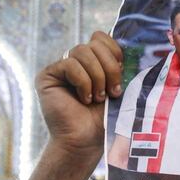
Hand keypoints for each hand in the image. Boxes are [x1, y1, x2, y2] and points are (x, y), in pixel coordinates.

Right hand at [36, 32, 122, 158]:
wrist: (86, 142)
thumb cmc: (104, 119)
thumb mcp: (117, 87)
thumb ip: (119, 65)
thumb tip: (132, 45)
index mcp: (92, 61)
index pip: (101, 38)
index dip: (115, 52)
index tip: (122, 76)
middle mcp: (75, 61)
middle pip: (94, 43)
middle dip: (109, 67)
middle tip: (113, 92)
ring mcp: (60, 67)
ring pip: (82, 51)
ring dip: (97, 77)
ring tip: (98, 98)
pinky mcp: (48, 75)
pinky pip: (70, 64)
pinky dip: (83, 82)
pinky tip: (85, 99)